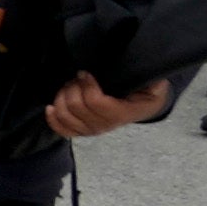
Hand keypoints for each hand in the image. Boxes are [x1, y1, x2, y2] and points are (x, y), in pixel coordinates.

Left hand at [42, 72, 169, 141]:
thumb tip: (148, 76)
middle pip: (76, 107)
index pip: (96, 102)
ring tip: (69, 86)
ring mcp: (92, 130)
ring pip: (65, 116)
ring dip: (62, 97)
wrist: (144, 106)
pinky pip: (62, 130)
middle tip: (77, 78)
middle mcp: (106, 125)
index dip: (86, 85)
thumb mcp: (156, 84)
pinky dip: (53, 118)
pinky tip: (51, 106)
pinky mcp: (82, 132)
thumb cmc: (147, 92)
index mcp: (123, 113)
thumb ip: (150, 80)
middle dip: (72, 88)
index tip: (85, 73)